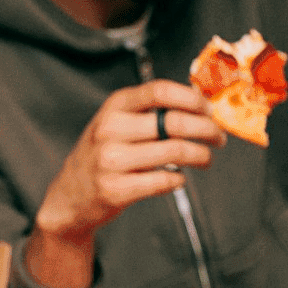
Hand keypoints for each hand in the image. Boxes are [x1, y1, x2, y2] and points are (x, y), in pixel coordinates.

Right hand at [27, 80, 224, 287]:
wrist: (69, 196)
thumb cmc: (102, 155)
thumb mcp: (115, 123)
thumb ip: (149, 112)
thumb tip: (201, 106)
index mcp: (113, 107)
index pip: (160, 91)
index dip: (192, 99)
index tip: (209, 109)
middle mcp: (109, 130)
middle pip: (175, 122)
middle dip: (207, 129)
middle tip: (219, 138)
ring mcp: (111, 161)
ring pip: (176, 151)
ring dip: (201, 155)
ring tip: (206, 158)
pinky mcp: (116, 190)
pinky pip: (165, 180)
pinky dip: (180, 179)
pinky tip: (179, 177)